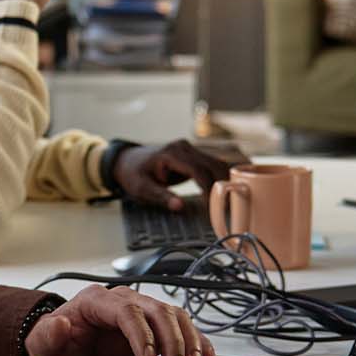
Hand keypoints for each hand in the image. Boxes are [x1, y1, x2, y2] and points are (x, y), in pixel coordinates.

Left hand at [25, 284, 216, 355]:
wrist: (62, 348)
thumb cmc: (55, 345)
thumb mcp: (43, 345)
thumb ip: (49, 335)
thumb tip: (59, 324)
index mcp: (96, 301)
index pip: (127, 310)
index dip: (141, 333)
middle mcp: (122, 301)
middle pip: (157, 311)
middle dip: (172, 341)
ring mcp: (140, 314)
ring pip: (174, 318)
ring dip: (189, 342)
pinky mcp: (152, 330)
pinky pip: (180, 330)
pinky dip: (197, 342)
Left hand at [113, 140, 240, 211]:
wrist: (127, 161)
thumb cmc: (133, 174)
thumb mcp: (141, 188)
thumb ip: (161, 196)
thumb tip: (179, 206)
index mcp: (170, 154)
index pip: (198, 171)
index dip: (208, 189)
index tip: (212, 207)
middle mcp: (183, 147)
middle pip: (213, 165)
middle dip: (222, 186)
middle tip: (227, 207)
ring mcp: (189, 149)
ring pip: (216, 163)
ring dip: (224, 181)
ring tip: (229, 202)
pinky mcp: (192, 155)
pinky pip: (211, 165)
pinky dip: (219, 178)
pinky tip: (225, 193)